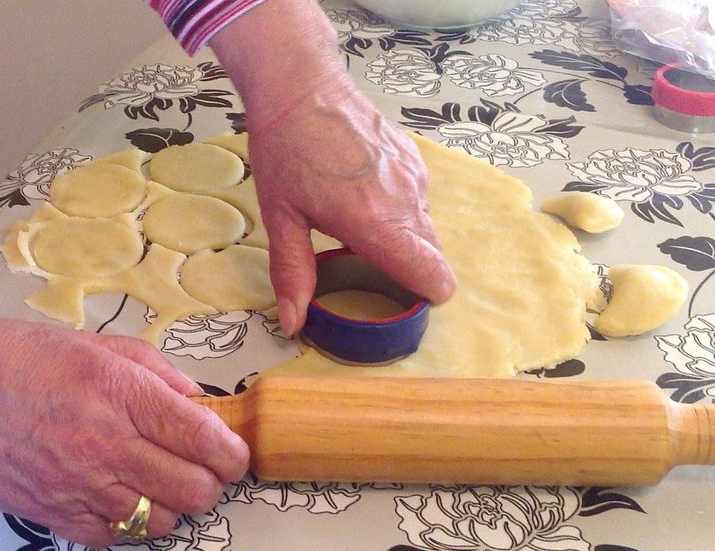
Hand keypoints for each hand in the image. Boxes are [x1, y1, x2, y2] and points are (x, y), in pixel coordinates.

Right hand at [0, 320, 246, 545]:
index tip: (234, 451)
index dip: (233, 452)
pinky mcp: (53, 515)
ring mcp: (78, 486)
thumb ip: (155, 371)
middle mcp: (106, 445)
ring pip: (161, 521)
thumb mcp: (94, 344)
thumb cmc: (15, 358)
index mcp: (120, 393)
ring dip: (172, 504)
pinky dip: (129, 524)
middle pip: (194, 490)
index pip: (204, 438)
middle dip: (211, 481)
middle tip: (201, 466)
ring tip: (159, 481)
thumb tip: (197, 399)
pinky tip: (120, 497)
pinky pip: (115, 538)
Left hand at [210, 0, 456, 334]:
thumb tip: (293, 323)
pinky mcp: (414, 159)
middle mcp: (404, 201)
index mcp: (374, 222)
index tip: (402, 300)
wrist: (302, 87)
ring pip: (425, 227)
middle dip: (411, 270)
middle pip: (433, 256)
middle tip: (369, 266)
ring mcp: (414, 176)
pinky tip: (364, 193)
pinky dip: (400, 208)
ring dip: (403, 237)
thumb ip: (292, 273)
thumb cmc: (285, 150)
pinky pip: (418, 199)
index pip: (432, 275)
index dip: (426, 295)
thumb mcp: (280, 218)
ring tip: (359, 224)